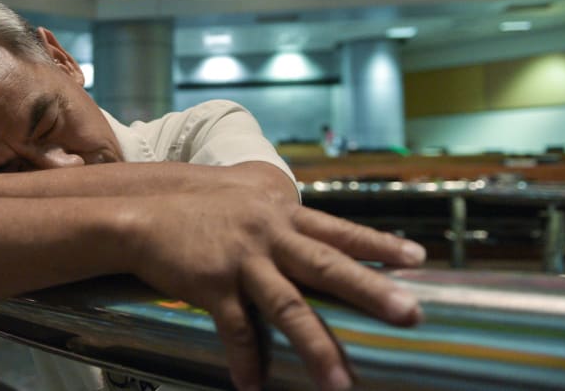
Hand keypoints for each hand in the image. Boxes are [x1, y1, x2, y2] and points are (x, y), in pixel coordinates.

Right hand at [127, 189, 425, 390]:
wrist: (146, 211)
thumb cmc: (198, 203)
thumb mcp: (244, 192)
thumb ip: (276, 203)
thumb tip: (296, 202)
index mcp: (281, 214)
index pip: (338, 229)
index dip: (378, 243)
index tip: (418, 259)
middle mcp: (269, 234)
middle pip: (327, 265)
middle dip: (371, 291)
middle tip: (411, 314)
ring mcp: (242, 259)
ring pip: (287, 305)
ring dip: (316, 346)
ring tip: (340, 384)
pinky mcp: (212, 283)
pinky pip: (235, 329)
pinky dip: (245, 359)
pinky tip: (252, 386)